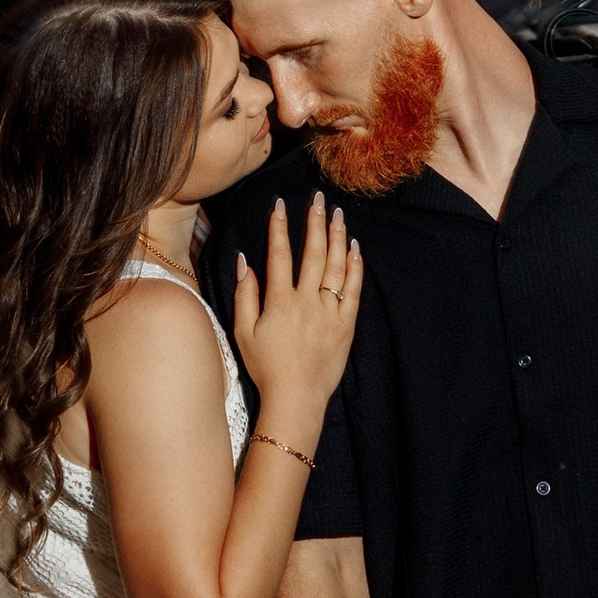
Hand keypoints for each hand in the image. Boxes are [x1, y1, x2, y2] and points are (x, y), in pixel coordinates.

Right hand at [233, 192, 361, 434]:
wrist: (296, 398)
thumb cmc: (266, 367)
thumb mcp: (243, 332)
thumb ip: (244, 294)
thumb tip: (244, 260)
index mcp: (279, 301)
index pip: (279, 254)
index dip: (279, 226)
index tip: (280, 204)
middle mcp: (306, 302)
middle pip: (312, 253)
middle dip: (314, 222)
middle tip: (317, 199)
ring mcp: (329, 312)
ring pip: (335, 266)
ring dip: (336, 237)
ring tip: (338, 214)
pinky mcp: (346, 325)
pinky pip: (353, 289)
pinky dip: (354, 267)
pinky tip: (354, 248)